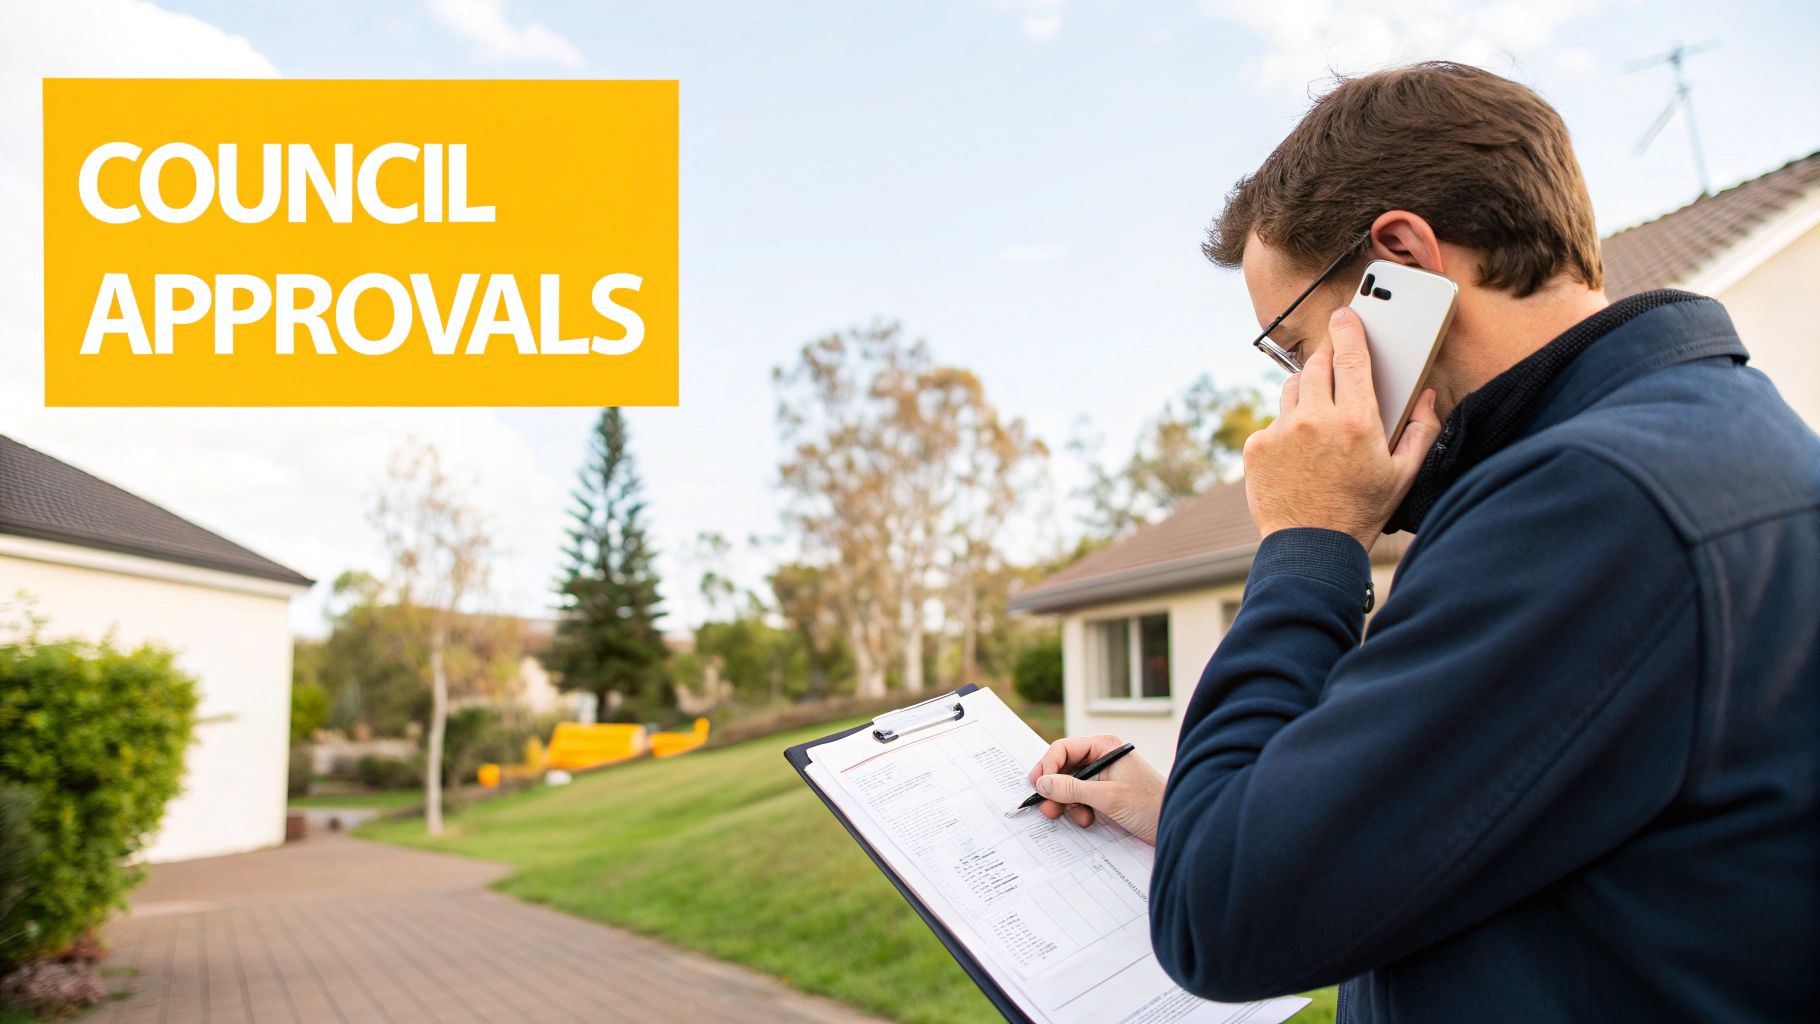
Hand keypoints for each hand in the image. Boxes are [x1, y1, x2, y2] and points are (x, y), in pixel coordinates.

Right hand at [1028, 735, 1165, 844]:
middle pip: (1063, 767)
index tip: (1038, 788)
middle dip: (1054, 789)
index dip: (1047, 767)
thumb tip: (1042, 783)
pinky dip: (1078, 811)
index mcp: (1105, 747)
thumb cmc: (1150, 806)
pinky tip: (1088, 821)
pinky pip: (1080, 799)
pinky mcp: (1105, 794)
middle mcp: (1102, 758)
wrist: (1177, 826)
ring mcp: (1103, 777)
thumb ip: (1073, 789)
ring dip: (1067, 803)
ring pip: (1069, 785)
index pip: (1064, 749)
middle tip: (1047, 809)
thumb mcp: (1108, 797)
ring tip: (1077, 818)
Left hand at [1243, 306, 1442, 551]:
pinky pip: (1273, 422)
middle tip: (1339, 373)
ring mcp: (1281, 431)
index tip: (1347, 314)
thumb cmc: (1362, 511)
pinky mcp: (1257, 445)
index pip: (1351, 355)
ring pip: (1292, 389)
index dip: (1349, 328)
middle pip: (1317, 365)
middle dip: (1329, 363)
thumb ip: (1421, 429)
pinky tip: (1300, 455)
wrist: (1311, 548)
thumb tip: (1427, 395)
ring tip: (1321, 423)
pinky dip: (1286, 430)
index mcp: (1356, 420)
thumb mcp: (1403, 474)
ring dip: (1307, 394)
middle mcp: (1316, 418)